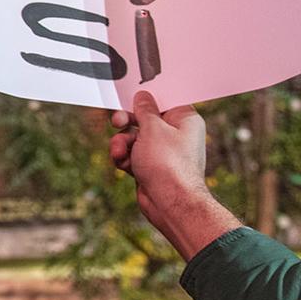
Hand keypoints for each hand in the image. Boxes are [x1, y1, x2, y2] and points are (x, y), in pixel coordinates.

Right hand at [110, 90, 238, 260]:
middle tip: (116, 122)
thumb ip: (144, 110)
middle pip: (144, 119)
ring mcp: (163, 152)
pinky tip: (123, 165)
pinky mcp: (151, 166)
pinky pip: (132, 154)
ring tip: (119, 152)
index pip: (163, 101)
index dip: (144, 100)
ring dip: (122, 143)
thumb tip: (143, 96)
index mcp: (184, 119)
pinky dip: (125, 158)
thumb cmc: (168, 164)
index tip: (128, 99)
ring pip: (134, 138)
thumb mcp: (153, 128)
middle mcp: (176, 134)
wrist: (170, 203)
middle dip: (127, 123)